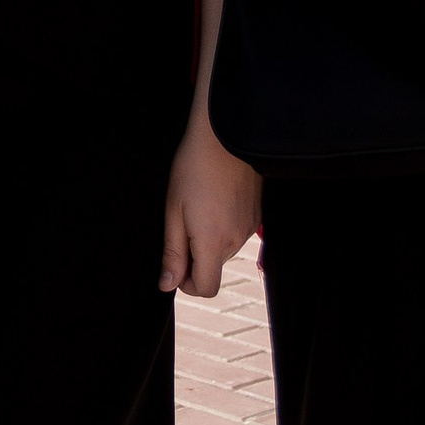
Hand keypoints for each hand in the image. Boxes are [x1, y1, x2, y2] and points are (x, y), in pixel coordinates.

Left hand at [161, 111, 262, 296]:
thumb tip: (168, 284)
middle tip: (182, 223)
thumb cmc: (193, 169)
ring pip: (225, 251)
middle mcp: (236, 240)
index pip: (206, 288)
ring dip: (209, 241)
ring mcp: (249, 228)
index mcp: (213, 242)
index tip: (175, 265)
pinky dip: (223, 227)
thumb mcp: (173, 212)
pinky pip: (236, 234)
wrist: (224, 136)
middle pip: (214, 268)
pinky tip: (215, 201)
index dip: (187, 284)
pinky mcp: (256, 216)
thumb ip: (173, 253)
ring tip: (199, 207)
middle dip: (195, 257)